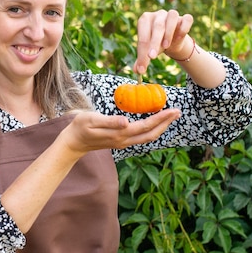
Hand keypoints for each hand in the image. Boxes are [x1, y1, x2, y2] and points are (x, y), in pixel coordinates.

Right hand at [59, 109, 180, 154]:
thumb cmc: (79, 128)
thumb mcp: (91, 120)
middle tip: (178, 112)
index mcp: (119, 134)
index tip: (172, 110)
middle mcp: (124, 141)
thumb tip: (127, 122)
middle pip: (151, 134)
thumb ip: (109, 121)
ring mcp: (123, 143)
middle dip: (166, 123)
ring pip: (147, 137)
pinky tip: (154, 122)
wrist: (73, 143)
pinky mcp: (121, 141)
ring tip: (169, 116)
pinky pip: (141, 137)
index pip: (145, 126)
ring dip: (160, 127)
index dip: (160, 118)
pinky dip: (151, 129)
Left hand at [133, 9, 193, 73]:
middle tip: (152, 57)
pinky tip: (180, 37)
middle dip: (154, 43)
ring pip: (172, 17)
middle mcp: (158, 15)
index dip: (142, 52)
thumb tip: (136, 71)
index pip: (143, 36)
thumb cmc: (156, 44)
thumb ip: (142, 59)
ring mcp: (171, 14)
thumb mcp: (148, 51)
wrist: (172, 40)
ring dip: (169, 33)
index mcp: (145, 20)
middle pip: (157, 26)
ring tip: (166, 46)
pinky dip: (184, 27)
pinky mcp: (184, 18)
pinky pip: (187, 18)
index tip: (142, 67)